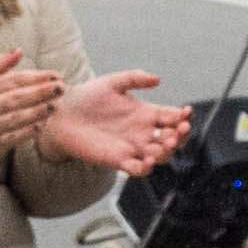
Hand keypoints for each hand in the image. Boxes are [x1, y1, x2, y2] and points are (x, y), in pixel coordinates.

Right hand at [0, 58, 60, 159]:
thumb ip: (0, 64)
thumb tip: (19, 50)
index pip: (16, 80)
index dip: (37, 77)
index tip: (56, 75)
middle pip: (19, 97)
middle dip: (42, 92)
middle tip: (61, 87)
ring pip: (19, 117)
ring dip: (39, 111)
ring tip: (56, 104)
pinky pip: (15, 136)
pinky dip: (29, 130)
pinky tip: (42, 124)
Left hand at [50, 71, 191, 174]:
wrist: (62, 115)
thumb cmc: (86, 97)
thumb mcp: (112, 83)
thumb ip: (134, 78)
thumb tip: (158, 79)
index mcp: (145, 113)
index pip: (172, 117)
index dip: (183, 116)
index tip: (186, 112)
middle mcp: (142, 132)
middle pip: (172, 138)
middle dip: (181, 136)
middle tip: (179, 130)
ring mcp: (132, 147)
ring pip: (160, 155)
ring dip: (167, 152)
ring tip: (165, 144)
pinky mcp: (118, 160)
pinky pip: (138, 169)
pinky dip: (146, 168)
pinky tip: (147, 161)